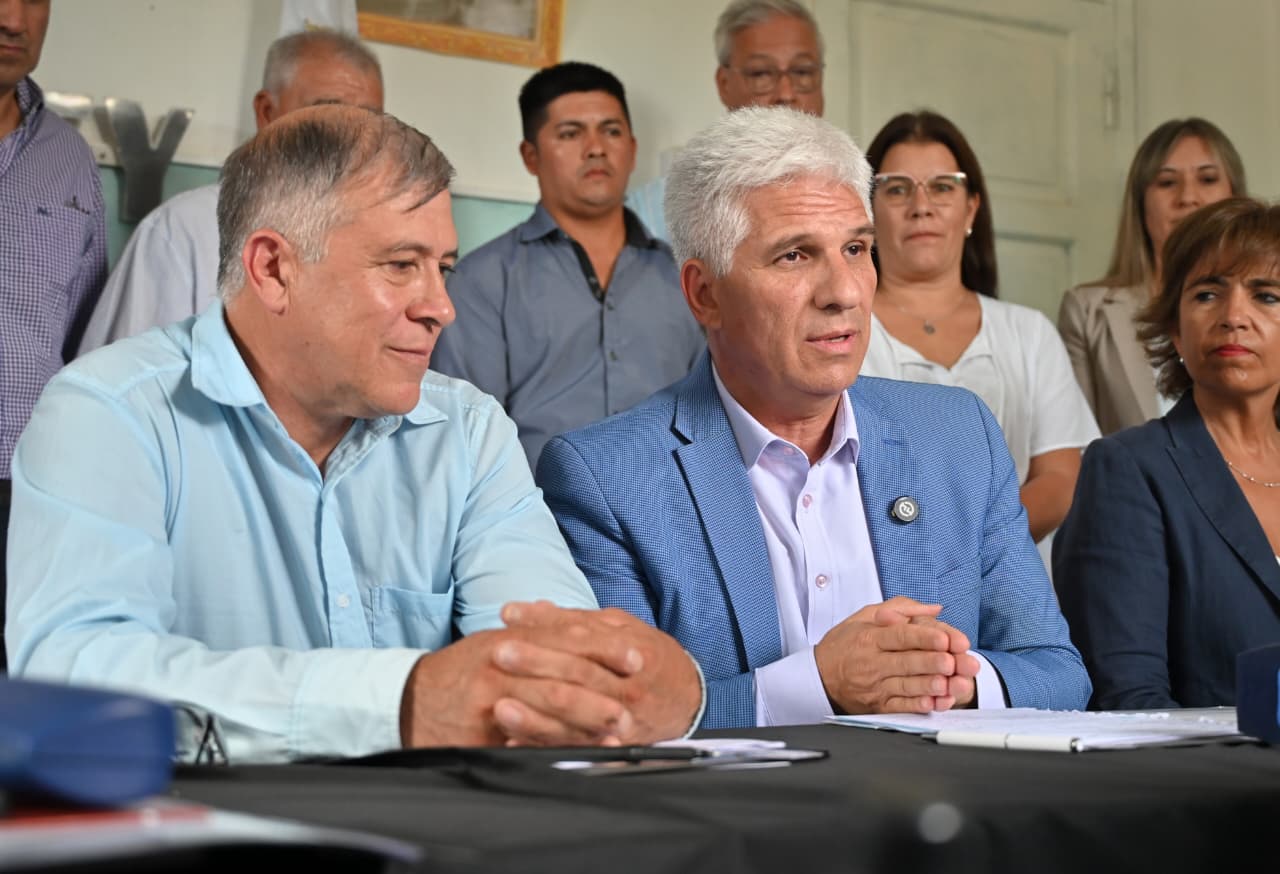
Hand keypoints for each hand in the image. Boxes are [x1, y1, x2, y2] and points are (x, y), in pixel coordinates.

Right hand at [399, 623, 641, 747]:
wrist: (409, 698)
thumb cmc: (462, 670)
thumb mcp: (498, 642)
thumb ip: (539, 635)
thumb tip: (586, 631)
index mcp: (511, 640)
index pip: (567, 641)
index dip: (604, 650)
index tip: (636, 658)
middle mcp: (502, 666)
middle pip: (561, 678)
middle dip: (600, 692)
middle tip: (633, 703)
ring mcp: (490, 700)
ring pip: (546, 710)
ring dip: (585, 724)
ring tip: (616, 733)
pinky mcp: (481, 733)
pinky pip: (522, 741)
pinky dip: (553, 747)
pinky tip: (577, 754)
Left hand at [497, 601, 701, 744]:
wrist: (687, 698)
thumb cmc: (648, 656)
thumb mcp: (617, 627)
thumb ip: (569, 620)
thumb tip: (519, 610)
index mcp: (632, 652)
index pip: (585, 642)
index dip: (547, 634)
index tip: (509, 628)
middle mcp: (629, 688)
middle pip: (580, 676)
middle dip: (537, 666)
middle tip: (499, 655)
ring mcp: (624, 721)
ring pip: (577, 720)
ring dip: (537, 716)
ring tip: (501, 708)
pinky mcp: (615, 747)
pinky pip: (577, 749)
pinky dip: (546, 747)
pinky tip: (517, 743)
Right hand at [814, 596, 975, 713]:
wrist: (818, 676)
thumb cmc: (844, 644)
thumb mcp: (865, 616)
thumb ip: (901, 608)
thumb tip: (934, 609)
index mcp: (870, 637)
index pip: (900, 636)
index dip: (923, 638)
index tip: (944, 638)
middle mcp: (872, 662)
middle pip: (906, 662)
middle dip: (932, 662)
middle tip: (953, 662)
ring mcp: (875, 686)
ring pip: (906, 686)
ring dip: (929, 685)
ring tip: (950, 683)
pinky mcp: (877, 705)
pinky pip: (900, 707)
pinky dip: (919, 705)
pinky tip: (936, 702)